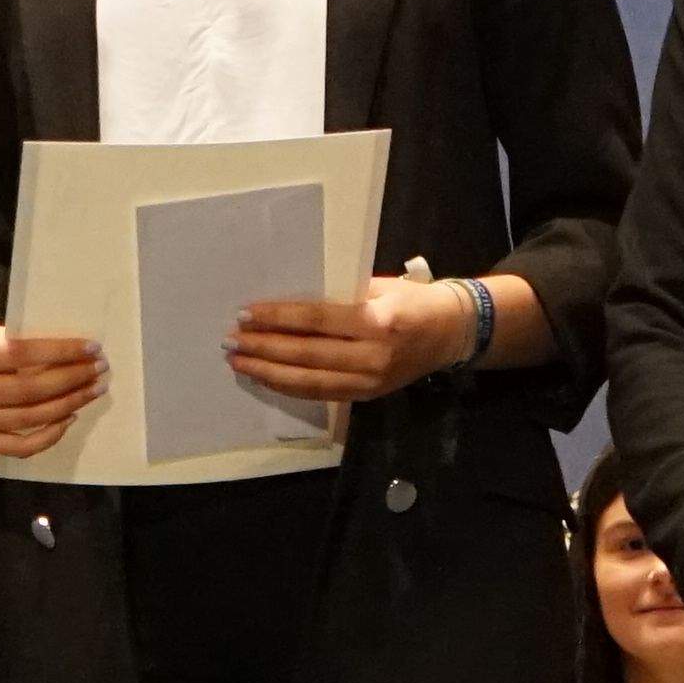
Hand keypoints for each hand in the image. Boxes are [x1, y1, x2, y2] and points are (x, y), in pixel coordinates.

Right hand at [0, 323, 105, 457]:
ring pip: (30, 418)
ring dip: (69, 404)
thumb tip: (73, 352)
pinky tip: (69, 419)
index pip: (21, 353)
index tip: (92, 347)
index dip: (60, 351)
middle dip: (72, 379)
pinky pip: (20, 447)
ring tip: (93, 390)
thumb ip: (18, 345)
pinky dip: (49, 436)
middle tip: (99, 370)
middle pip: (30, 389)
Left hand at [226, 276, 473, 409]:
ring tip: (239, 363)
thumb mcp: (380, 287)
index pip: (317, 320)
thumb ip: (340, 296)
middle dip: (264, 348)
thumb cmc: (413, 300)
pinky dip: (290, 386)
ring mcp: (371, 380)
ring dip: (269, 372)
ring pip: (310, 381)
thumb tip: (289, 304)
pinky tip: (266, 378)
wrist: (453, 333)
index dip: (279, 318)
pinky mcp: (368, 395)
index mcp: (378, 321)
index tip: (246, 313)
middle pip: (307, 354)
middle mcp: (373, 355)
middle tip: (230, 342)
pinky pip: (321, 394)